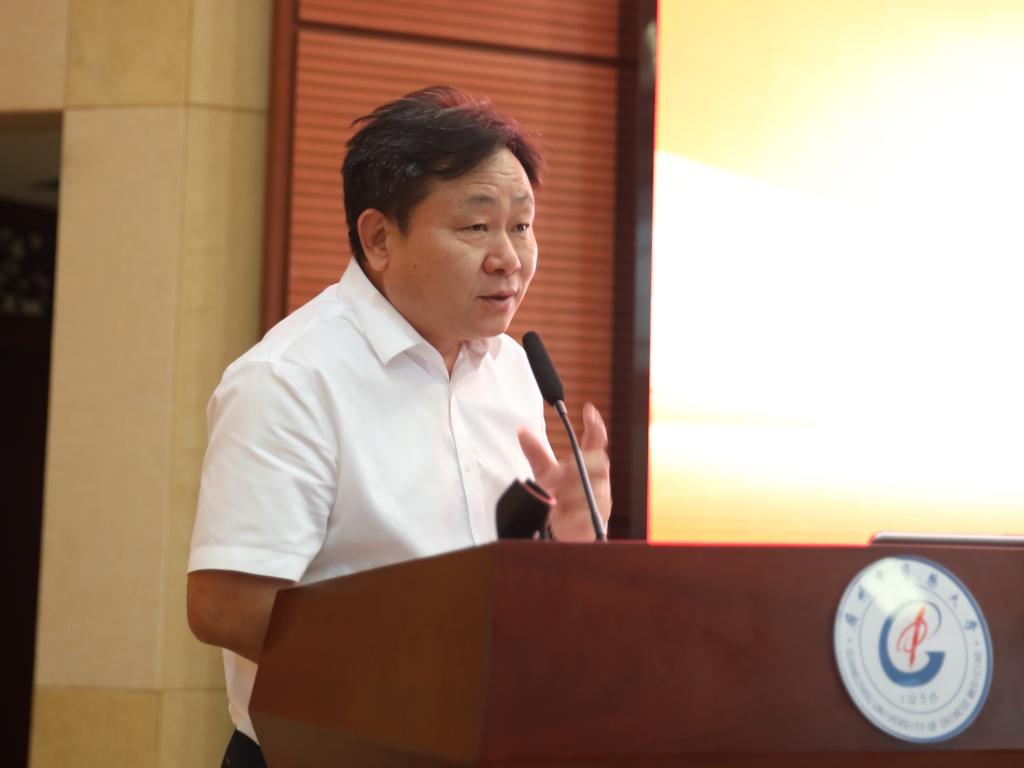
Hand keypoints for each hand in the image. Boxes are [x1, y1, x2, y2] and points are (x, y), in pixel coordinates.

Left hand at [517, 402, 611, 541]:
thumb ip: (536, 454)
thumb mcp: (545, 474)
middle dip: (578, 465)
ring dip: (569, 491)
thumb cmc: (558, 501)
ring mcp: (600, 500)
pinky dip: (569, 513)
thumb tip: (521, 430)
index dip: (595, 426)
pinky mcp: (595, 520)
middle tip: (558, 472)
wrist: (563, 534)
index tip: (589, 410)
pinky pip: (585, 512)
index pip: (597, 442)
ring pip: (590, 488)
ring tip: (553, 496)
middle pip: (599, 462)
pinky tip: (559, 514)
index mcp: (589, 467)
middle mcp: (598, 481)